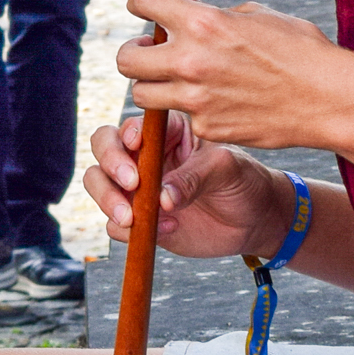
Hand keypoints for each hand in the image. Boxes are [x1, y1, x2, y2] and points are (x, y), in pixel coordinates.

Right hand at [84, 110, 286, 260]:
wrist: (255, 221)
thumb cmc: (244, 182)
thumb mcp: (227, 169)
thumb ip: (195, 176)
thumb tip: (162, 198)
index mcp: (167, 131)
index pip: (134, 124)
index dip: (127, 134)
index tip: (136, 147)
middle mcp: (145, 156)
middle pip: (103, 147)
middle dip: (109, 164)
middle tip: (131, 185)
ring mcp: (138, 189)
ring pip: (98, 183)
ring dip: (107, 199)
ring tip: (133, 219)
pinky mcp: (139, 220)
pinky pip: (114, 224)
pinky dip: (129, 230)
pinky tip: (169, 230)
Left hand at [118, 0, 344, 149]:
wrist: (328, 99)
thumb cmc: (298, 48)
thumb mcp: (256, 14)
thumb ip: (209, 9)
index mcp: (201, 23)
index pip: (141, 1)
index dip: (142, 2)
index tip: (148, 7)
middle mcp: (190, 61)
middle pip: (125, 58)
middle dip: (135, 53)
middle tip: (152, 52)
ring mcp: (195, 99)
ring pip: (142, 95)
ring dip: (154, 85)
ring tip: (178, 79)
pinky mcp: (207, 128)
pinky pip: (182, 117)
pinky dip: (192, 110)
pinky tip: (218, 102)